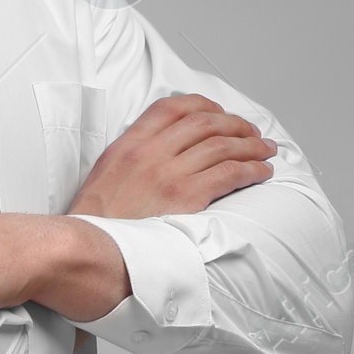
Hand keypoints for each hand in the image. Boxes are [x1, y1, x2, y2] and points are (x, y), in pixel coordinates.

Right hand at [71, 93, 274, 218]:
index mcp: (129, 145)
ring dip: (250, 146)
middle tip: (251, 133)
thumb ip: (131, 157)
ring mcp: (168, 174)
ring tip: (265, 151)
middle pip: (204, 123)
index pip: (171, 107)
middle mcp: (150, 153)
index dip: (203, 105)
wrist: (88, 248)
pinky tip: (261, 172)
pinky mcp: (185, 197)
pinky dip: (251, 169)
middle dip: (235, 124)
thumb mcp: (103, 175)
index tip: (220, 113)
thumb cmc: (96, 223)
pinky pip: (229, 173)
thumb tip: (160, 152)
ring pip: (222, 145)